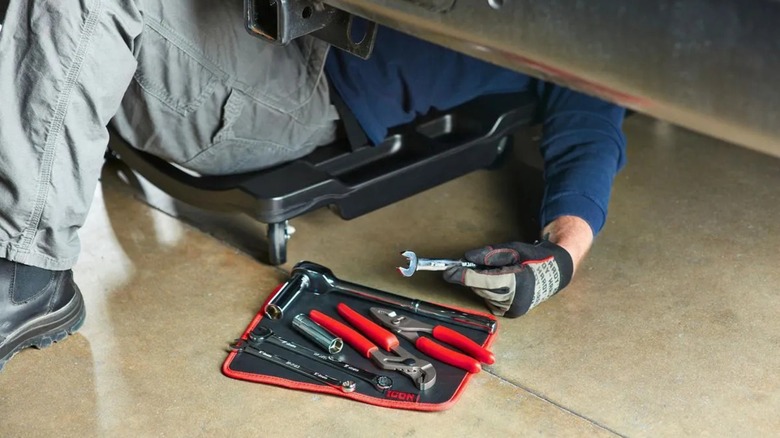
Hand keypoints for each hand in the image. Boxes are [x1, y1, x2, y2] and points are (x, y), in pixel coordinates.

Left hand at [443, 240, 573, 317]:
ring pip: (483, 294)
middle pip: (481, 287)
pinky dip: (489, 291)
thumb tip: (466, 259)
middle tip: (470, 264)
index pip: (483, 280)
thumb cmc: (533, 259)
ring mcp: (512, 309)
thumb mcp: (512, 249)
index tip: (448, 272)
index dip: (464, 276)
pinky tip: (501, 284)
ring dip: (482, 283)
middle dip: (472, 276)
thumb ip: (488, 255)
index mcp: (517, 281)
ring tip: (497, 273)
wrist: (555, 274)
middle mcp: (515, 300)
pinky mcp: (510, 314)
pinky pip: (489, 300)